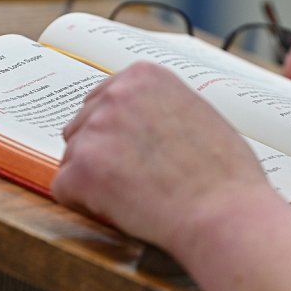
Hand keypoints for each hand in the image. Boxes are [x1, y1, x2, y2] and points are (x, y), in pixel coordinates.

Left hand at [51, 62, 269, 252]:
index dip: (117, 133)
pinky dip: (85, 204)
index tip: (136, 153)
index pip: (102, 99)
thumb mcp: (199, 114)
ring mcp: (96, 131)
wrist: (225, 214)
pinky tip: (120, 209)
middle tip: (138, 179)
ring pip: (73, 158)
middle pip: (82, 127)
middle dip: (102, 154)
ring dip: (95, 180)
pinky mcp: (82, 170)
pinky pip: (63, 189)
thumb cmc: (226, 175)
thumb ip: (162, 108)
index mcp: (144, 76)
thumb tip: (142, 122)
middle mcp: (115, 95)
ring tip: (137, 196)